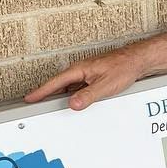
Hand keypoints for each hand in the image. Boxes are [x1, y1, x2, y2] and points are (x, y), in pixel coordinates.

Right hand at [24, 47, 143, 108]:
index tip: (29, 98)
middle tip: (35, 104)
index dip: (41, 91)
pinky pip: (77, 88)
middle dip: (46, 95)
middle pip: (59, 85)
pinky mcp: (93, 78)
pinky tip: (74, 102)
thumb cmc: (123, 68)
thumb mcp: (105, 85)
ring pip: (68, 87)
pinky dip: (73, 95)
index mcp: (79, 70)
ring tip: (51, 106)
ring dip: (60, 96)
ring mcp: (86, 74)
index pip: (55, 82)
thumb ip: (88, 95)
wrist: (137, 61)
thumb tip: (73, 104)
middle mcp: (80, 71)